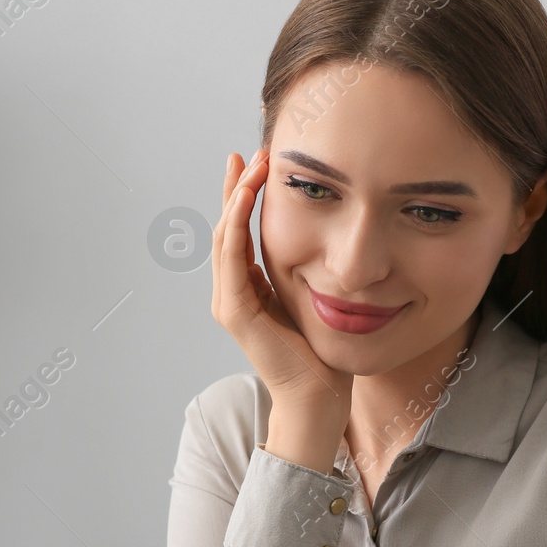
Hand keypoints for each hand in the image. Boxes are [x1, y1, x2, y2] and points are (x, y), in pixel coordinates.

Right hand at [212, 149, 352, 422]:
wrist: (318, 394)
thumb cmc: (321, 351)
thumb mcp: (311, 295)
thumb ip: (303, 270)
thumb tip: (321, 233)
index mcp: (249, 287)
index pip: (239, 231)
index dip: (243, 195)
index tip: (257, 162)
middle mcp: (233, 293)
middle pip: (226, 227)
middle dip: (236, 187)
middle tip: (250, 153)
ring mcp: (230, 303)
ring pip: (224, 236)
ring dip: (235, 197)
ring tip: (249, 166)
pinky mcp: (236, 313)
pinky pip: (231, 258)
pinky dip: (236, 224)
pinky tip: (246, 198)